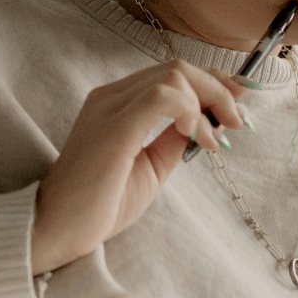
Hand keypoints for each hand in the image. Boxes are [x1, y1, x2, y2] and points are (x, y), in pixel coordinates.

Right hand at [31, 60, 246, 272]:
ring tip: (215, 137)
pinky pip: (161, 97)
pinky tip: (195, 134)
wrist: (58, 229)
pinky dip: (189, 110)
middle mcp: (110, 97)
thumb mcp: (150, 167)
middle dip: (218, 90)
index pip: (170, 74)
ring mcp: (109, 109)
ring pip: (173, 76)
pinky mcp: (113, 128)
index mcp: (116, 103)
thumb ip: (173, 140)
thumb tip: (207, 122)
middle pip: (177, 68)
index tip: (239, 100)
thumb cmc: (98, 204)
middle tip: (238, 121)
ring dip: (208, 100)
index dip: (211, 81)